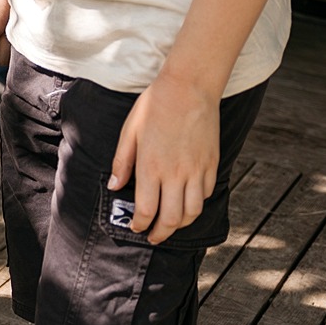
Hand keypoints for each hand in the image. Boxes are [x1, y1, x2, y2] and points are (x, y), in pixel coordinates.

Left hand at [110, 77, 219, 244]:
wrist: (189, 88)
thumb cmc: (155, 106)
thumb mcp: (129, 132)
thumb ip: (121, 162)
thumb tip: (114, 186)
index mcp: (151, 167)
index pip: (146, 210)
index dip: (140, 224)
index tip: (136, 227)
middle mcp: (176, 174)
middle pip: (171, 219)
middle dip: (161, 233)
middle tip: (154, 237)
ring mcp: (197, 170)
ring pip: (192, 211)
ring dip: (180, 223)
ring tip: (171, 224)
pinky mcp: (212, 164)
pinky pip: (206, 193)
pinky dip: (197, 203)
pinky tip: (187, 201)